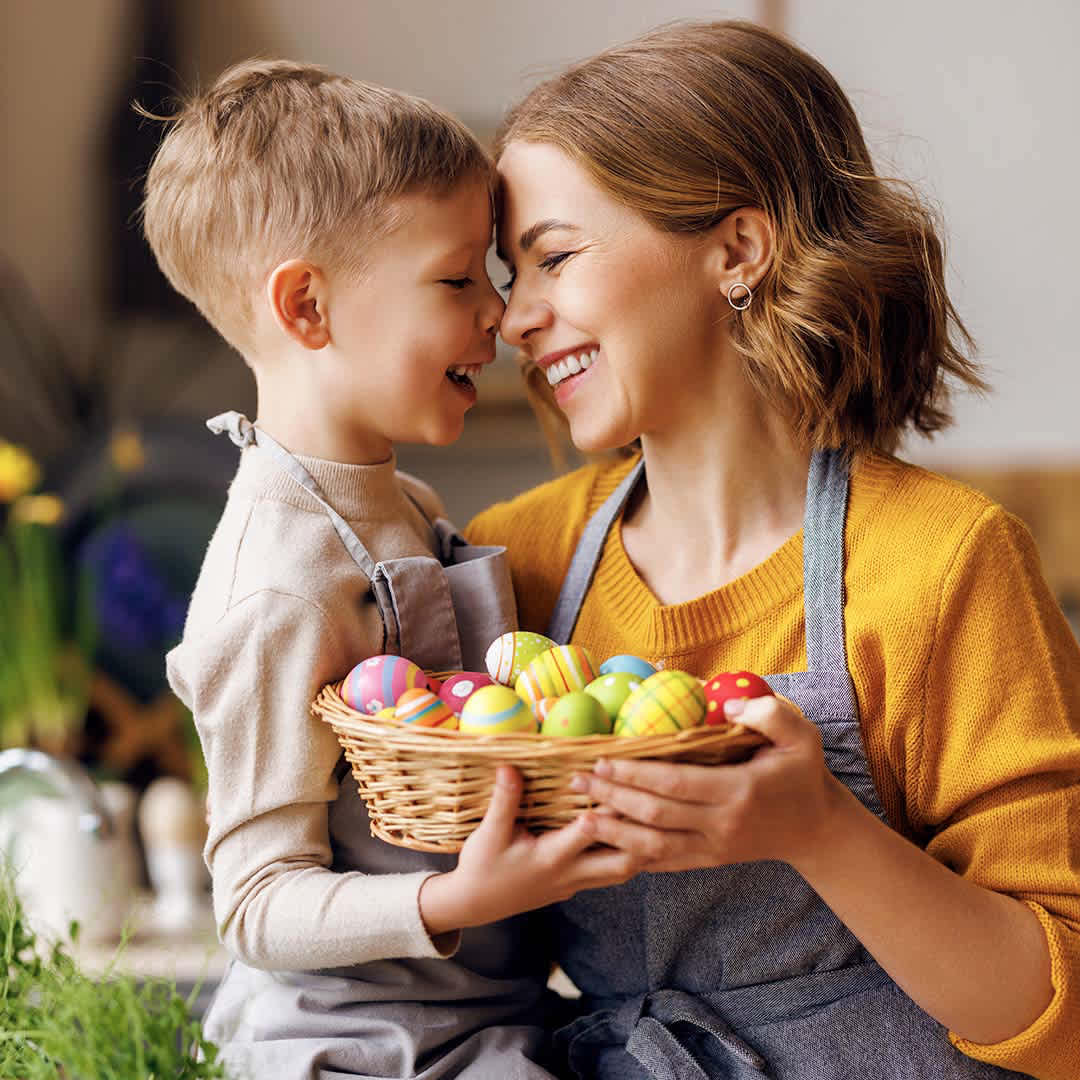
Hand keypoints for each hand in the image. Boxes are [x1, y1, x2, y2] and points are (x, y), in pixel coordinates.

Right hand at [419, 765, 646, 934]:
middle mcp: (570, 873)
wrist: (475, 905)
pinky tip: (634, 836)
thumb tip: (509, 766)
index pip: (588, 834)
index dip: (604, 808)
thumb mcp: (489, 833)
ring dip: (640, 846)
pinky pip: (612, 874)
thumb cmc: (482, 866)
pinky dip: (628, 856)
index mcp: (551, 858)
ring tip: (651, 817)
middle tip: (651, 802)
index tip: (614, 782)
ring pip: (623, 871)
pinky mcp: (575, 885)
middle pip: (622, 861)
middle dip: (640, 834)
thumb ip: (504, 800)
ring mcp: (575, 883)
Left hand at [569, 695, 846, 872]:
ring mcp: (714, 848)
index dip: (635, 774)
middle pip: (655, 815)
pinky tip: (606, 842)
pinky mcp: (709, 860)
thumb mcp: (801, 735)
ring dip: (614, 831)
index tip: (603, 759)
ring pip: (654, 846)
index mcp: (738, 791)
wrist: (817, 828)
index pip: (675, 783)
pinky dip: (633, 854)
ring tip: (581, 815)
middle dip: (613, 797)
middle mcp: (722, 825)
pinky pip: (664, 862)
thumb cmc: (803, 774)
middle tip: (578, 780)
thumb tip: (729, 705)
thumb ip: (768, 714)